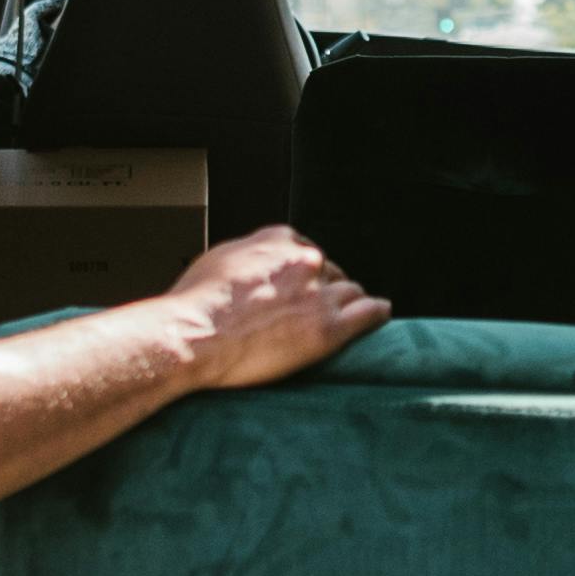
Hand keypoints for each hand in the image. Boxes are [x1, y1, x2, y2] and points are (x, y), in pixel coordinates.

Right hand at [166, 226, 388, 390]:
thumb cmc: (196, 304)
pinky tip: (379, 315)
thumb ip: (248, 256)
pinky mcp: (329, 328)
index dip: (306, 273)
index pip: (307, 251)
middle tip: (317, 309)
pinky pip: (369, 314)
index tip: (303, 286)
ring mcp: (320, 294)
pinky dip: (376, 313)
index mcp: (279, 240)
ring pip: (351, 292)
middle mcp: (305, 260)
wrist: (194, 335)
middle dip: (326, 289)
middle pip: (331, 272)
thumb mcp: (219, 260)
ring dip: (350, 303)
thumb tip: (253, 263)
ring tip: (350, 316)